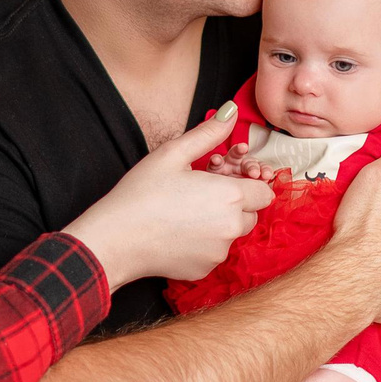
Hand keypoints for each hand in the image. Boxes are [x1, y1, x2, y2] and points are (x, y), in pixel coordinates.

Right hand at [64, 106, 272, 287]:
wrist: (115, 240)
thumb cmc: (141, 194)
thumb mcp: (173, 154)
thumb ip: (209, 132)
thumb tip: (231, 110)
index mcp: (230, 196)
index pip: (264, 191)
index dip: (246, 183)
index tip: (223, 180)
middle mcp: (232, 227)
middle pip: (252, 214)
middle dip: (235, 204)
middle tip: (202, 194)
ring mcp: (219, 252)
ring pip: (232, 234)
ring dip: (219, 224)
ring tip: (185, 213)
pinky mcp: (204, 270)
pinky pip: (214, 253)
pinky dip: (203, 244)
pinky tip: (177, 233)